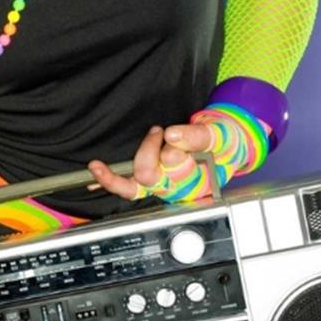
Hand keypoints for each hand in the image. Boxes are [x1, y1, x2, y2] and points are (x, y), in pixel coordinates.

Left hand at [87, 124, 217, 201]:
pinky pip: (126, 186)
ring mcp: (160, 186)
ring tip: (102, 164)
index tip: (172, 134)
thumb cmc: (225, 144)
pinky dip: (109, 180)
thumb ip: (199, 136)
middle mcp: (174, 189)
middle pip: (148, 175)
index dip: (170, 152)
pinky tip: (96, 172)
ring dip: (114, 176)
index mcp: (195, 182)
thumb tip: (172, 136)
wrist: (225, 147)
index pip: (173, 169)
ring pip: (131, 188)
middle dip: (148, 150)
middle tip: (158, 132)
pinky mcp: (148, 181)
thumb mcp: (221, 135)